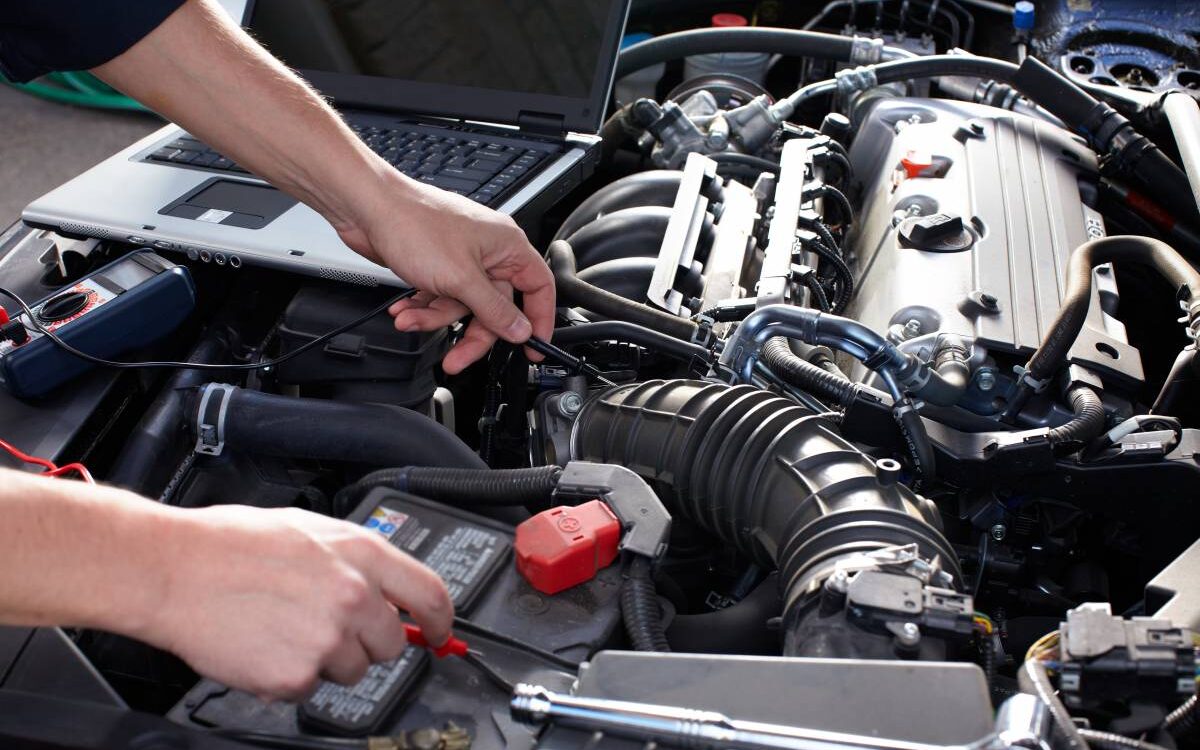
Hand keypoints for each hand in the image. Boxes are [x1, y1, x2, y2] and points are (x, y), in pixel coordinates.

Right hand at [140, 505, 452, 701]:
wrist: (173, 570)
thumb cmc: (230, 543)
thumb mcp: (309, 529)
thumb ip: (355, 559)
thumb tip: (385, 585)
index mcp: (361, 554)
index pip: (429, 593)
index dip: (440, 618)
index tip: (438, 630)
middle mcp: (353, 597)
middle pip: (392, 643)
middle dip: (366, 642)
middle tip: (327, 627)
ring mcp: (327, 639)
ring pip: (352, 670)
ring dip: (326, 660)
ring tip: (284, 630)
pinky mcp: (296, 675)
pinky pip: (308, 689)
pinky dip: (288, 678)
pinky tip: (263, 646)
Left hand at [336, 174, 554, 373]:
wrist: (368, 209)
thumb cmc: (414, 224)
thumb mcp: (461, 279)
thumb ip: (494, 310)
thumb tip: (519, 330)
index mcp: (507, 246)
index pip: (539, 288)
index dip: (538, 320)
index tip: (532, 346)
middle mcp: (489, 253)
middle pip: (495, 308)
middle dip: (473, 334)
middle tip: (458, 358)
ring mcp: (462, 259)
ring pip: (463, 307)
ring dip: (435, 319)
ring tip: (411, 320)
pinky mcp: (438, 266)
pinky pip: (441, 298)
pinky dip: (423, 308)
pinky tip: (406, 310)